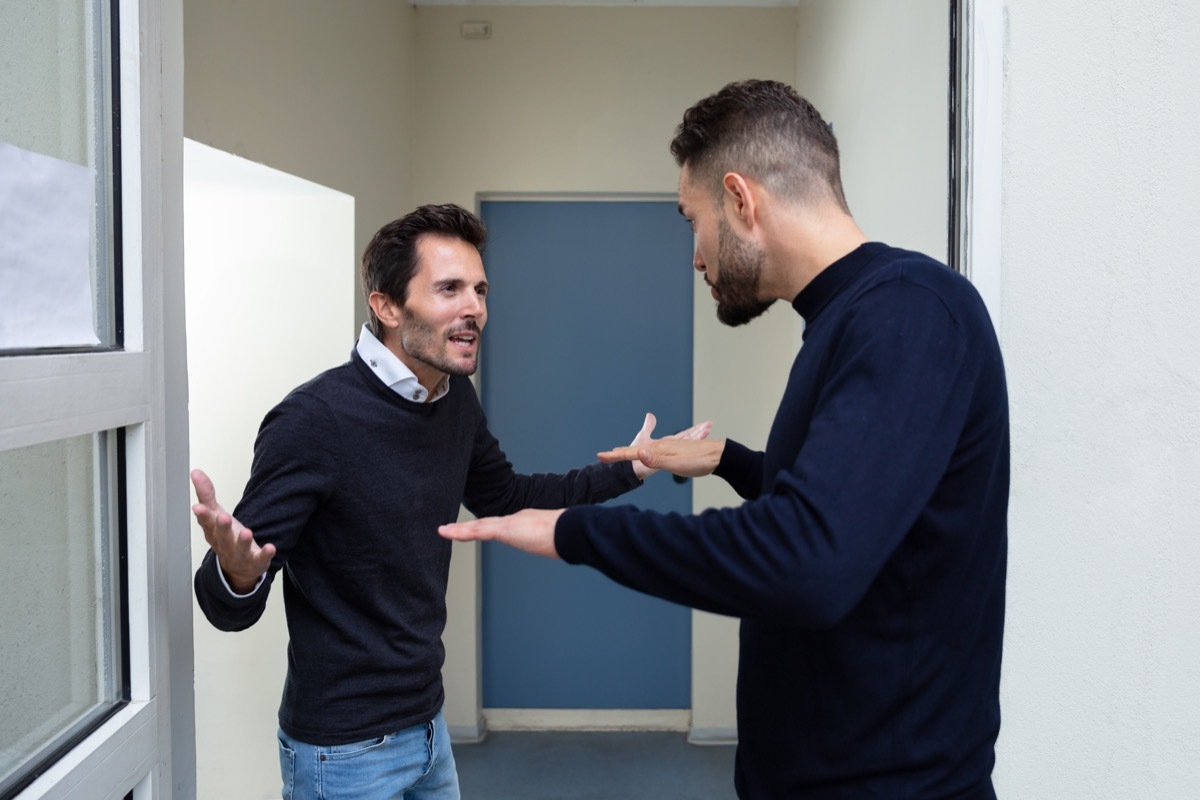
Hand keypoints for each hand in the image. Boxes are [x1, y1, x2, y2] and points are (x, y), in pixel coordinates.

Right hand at [191, 468, 274, 592]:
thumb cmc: (226, 537)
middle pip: (222, 536)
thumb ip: (207, 494)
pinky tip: (270, 547)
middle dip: (222, 527)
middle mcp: (224, 544)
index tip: (198, 507)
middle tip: (223, 517)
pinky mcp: (255, 562)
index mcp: (213, 532)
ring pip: (239, 549)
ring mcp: (239, 555)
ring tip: (246, 532)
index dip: (202, 515)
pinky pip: (260, 559)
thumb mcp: (216, 515)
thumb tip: (196, 472)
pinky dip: (264, 554)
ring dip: (242, 542)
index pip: (206, 522)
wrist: (237, 569)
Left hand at [438, 508, 564, 558]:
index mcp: (527, 522)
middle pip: (486, 523)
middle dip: (470, 526)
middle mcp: (515, 520)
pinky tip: (445, 532)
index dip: (488, 525)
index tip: (477, 526)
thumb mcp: (560, 539)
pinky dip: (459, 531)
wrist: (570, 530)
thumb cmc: (569, 536)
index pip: (502, 524)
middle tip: (453, 528)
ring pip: (477, 526)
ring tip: (444, 530)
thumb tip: (567, 544)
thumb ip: (557, 539)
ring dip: (459, 529)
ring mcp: (509, 523)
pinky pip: (476, 530)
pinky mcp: (504, 529)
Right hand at [599, 423, 724, 478]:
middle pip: (635, 450)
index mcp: (658, 448)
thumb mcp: (676, 463)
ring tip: (617, 453)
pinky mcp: (673, 451)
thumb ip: (656, 459)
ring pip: (644, 450)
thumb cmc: (699, 461)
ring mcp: (667, 447)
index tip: (600, 457)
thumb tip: (639, 453)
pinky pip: (653, 451)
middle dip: (619, 453)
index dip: (615, 456)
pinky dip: (643, 452)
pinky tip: (645, 453)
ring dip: (630, 452)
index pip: (631, 453)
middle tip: (604, 456)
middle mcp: (660, 446)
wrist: (719, 456)